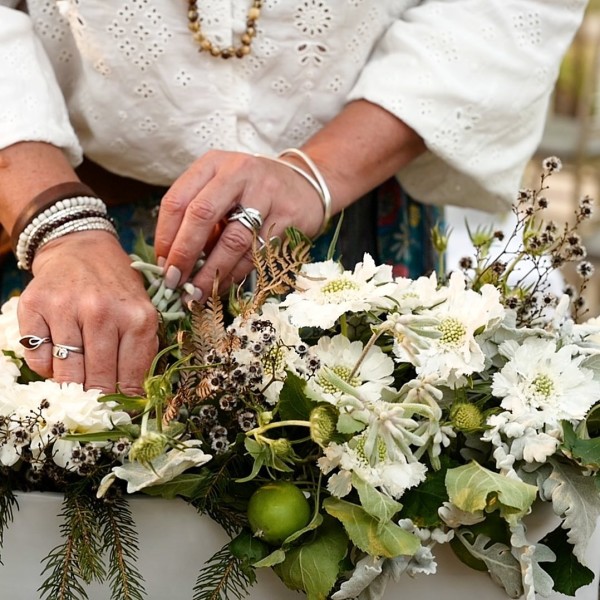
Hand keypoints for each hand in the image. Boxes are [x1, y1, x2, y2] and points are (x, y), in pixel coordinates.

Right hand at [17, 230, 158, 393]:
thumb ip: (140, 353)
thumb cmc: (117, 289)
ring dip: (71, 385)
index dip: (124, 401)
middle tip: (95, 406)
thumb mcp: (142, 314)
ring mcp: (66, 308)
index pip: (131, 378)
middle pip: (97, 379)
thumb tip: (132, 400)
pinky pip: (38, 358)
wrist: (82, 249)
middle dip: (97, 399)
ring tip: (77, 382)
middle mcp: (102, 311)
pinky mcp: (34, 305)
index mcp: (138, 317)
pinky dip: (46, 367)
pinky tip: (58, 356)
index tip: (119, 412)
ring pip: (66, 372)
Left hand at [153, 150, 325, 300]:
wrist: (306, 186)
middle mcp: (239, 173)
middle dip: (184, 254)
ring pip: (232, 240)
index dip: (165, 237)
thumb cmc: (254, 193)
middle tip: (174, 282)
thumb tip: (173, 264)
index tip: (162, 265)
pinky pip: (257, 253)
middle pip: (201, 215)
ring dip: (211, 273)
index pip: (178, 200)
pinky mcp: (288, 216)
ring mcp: (267, 193)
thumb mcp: (222, 191)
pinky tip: (222, 286)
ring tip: (197, 294)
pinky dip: (236, 275)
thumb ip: (199, 219)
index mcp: (213, 164)